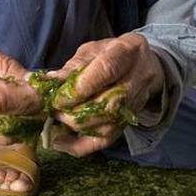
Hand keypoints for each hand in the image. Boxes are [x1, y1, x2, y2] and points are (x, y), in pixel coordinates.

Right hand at [0, 39, 40, 143]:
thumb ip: (5, 65)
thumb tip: (33, 83)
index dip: (26, 99)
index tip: (44, 93)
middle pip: (1, 123)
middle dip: (29, 114)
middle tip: (42, 102)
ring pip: (1, 136)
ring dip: (22, 124)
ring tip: (28, 105)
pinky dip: (9, 127)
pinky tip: (10, 111)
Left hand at [48, 33, 164, 156]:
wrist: (144, 65)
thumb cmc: (112, 54)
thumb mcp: (92, 50)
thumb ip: (74, 66)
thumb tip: (52, 81)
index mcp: (128, 51)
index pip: (106, 71)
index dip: (80, 88)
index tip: (57, 98)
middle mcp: (138, 78)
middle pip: (109, 104)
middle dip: (75, 112)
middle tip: (54, 110)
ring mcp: (137, 103)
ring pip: (107, 125)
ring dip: (76, 127)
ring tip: (57, 120)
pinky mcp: (129, 121)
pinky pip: (107, 140)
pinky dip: (81, 145)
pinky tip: (61, 142)